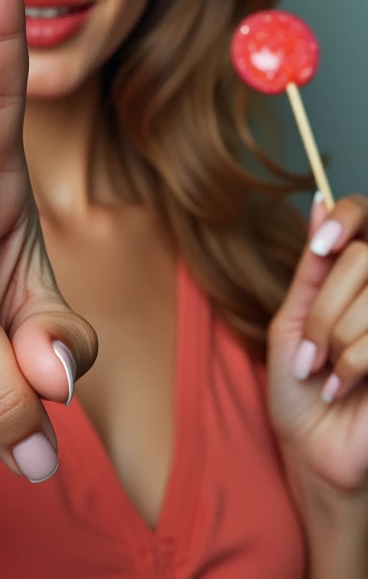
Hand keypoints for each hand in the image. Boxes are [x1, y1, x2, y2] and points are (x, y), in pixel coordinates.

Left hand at [267, 192, 367, 495]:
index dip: (347, 217)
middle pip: (360, 259)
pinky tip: (344, 387)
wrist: (313, 450)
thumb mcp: (293, 319)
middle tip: (309, 353)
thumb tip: (320, 201)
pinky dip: (354, 363)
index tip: (320, 247)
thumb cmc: (299, 387)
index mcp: (358, 279)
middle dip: (323, 309)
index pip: (365, 215)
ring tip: (326, 373)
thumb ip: (313, 268)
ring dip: (335, 339)